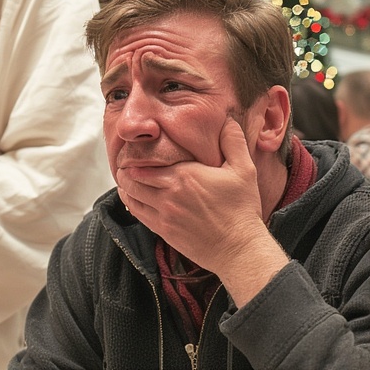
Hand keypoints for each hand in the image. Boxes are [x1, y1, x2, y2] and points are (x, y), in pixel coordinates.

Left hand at [116, 117, 284, 286]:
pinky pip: (137, 213)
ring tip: (126, 178)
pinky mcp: (163, 230)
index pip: (146, 161)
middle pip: (133, 177)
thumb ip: (233, 142)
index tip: (135, 151)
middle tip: (126, 163)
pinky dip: (130, 202)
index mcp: (184, 175)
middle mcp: (169, 193)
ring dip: (126, 185)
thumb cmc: (242, 209)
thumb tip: (227, 120)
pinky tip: (132, 197)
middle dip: (127, 169)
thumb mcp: (244, 170)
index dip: (136, 155)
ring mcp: (164, 214)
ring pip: (131, 195)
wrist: (240, 249)